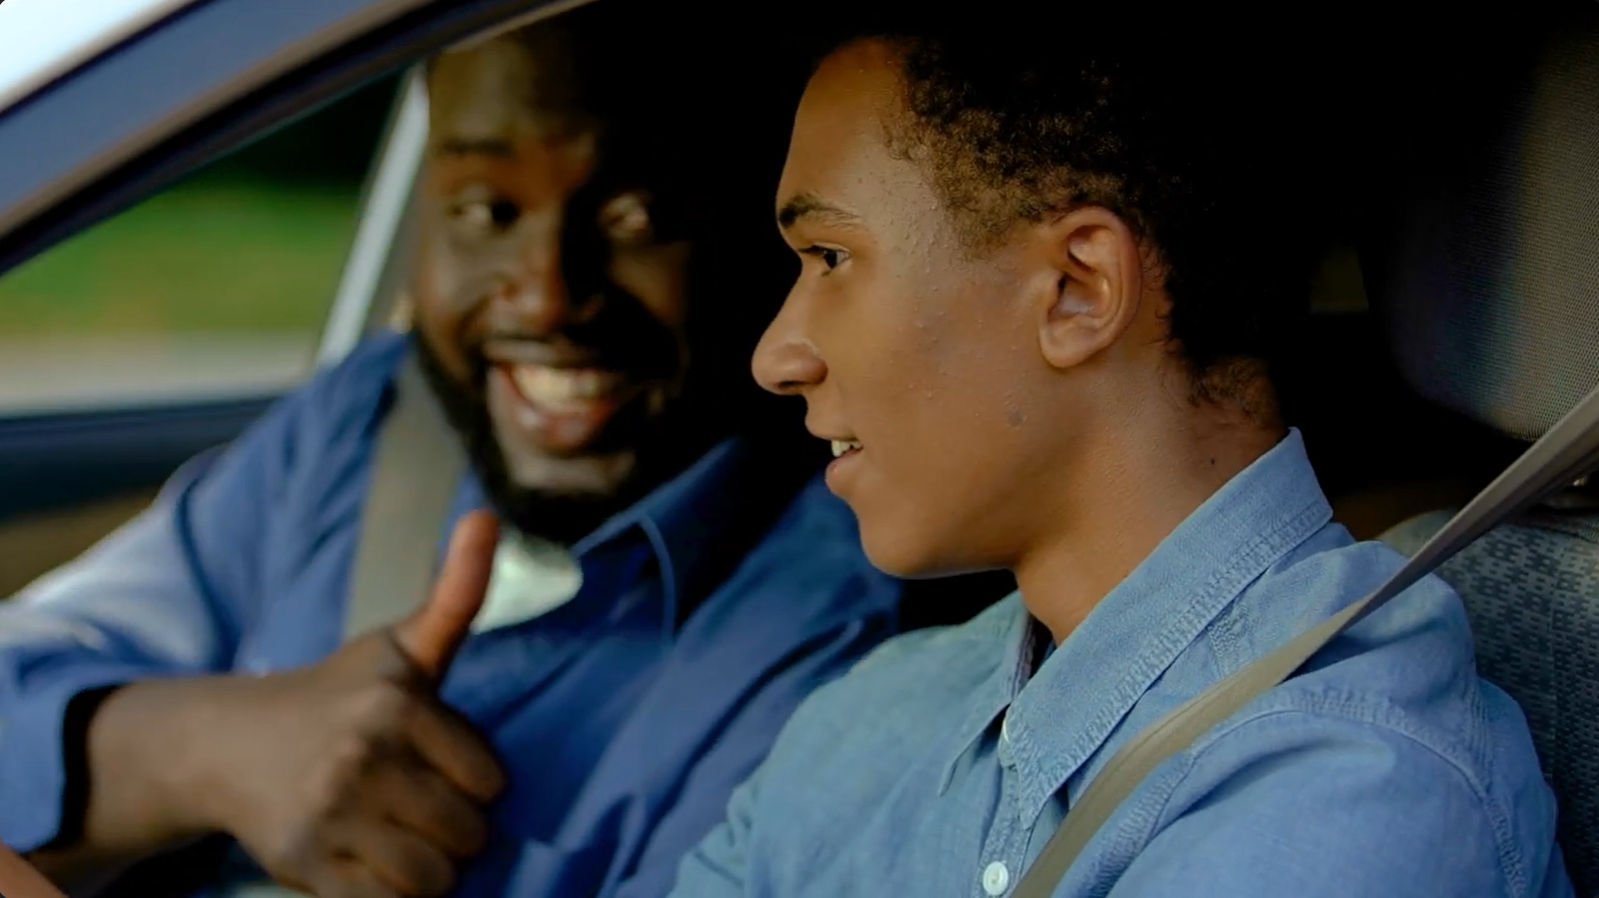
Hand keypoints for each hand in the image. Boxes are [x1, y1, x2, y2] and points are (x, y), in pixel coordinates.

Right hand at [196, 512, 505, 897]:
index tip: (442, 767)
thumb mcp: (400, 645)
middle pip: (467, 834)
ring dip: (427, 871)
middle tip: (421, 808)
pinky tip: (372, 866)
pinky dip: (390, 896)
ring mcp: (330, 814)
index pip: (490, 782)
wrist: (226, 742)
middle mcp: (363, 757)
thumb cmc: (336, 693)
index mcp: (398, 704)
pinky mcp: (302, 864)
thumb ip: (457, 591)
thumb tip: (489, 516)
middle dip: (454, 830)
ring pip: (431, 879)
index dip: (474, 783)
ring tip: (402, 839)